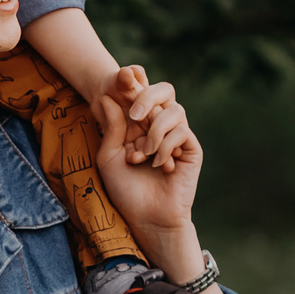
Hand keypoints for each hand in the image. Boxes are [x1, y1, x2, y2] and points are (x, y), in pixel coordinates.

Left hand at [91, 92, 204, 280]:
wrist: (148, 218)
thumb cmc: (126, 191)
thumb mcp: (109, 157)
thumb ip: (111, 127)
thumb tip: (104, 96)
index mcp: (139, 124)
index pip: (139, 94)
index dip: (132, 82)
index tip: (121, 75)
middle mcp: (160, 126)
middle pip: (162, 91)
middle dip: (146, 96)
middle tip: (134, 113)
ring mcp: (177, 136)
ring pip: (174, 110)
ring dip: (155, 130)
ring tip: (143, 154)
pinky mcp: (191, 149)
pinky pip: (182, 131)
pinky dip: (167, 145)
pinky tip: (159, 165)